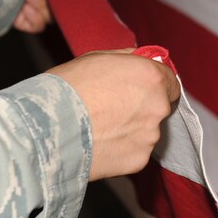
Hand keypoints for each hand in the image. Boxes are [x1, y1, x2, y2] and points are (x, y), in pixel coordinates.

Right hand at [49, 49, 180, 179]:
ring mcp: (150, 136)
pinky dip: (121, 148)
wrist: (47, 127)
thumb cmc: (67, 88)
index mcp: (152, 77)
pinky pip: (134, 151)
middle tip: (112, 108)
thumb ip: (127, 58)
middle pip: (159, 106)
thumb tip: (140, 58)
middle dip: (141, 107)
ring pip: (146, 130)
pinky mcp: (138, 160)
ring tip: (100, 127)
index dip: (154, 84)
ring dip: (131, 129)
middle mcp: (158, 106)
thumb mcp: (97, 57)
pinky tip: (99, 142)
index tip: (140, 89)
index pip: (170, 81)